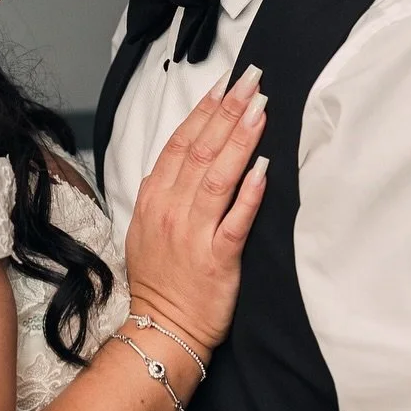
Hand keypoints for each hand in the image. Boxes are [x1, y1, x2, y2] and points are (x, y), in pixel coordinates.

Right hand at [123, 64, 267, 356]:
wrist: (161, 330)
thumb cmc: (160, 281)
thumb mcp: (147, 228)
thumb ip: (163, 191)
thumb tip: (182, 156)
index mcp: (154, 200)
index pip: (179, 143)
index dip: (204, 110)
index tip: (225, 84)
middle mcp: (171, 211)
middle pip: (200, 150)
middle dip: (228, 111)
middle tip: (251, 80)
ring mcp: (193, 234)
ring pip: (217, 177)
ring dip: (240, 139)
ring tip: (260, 109)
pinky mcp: (217, 259)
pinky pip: (234, 221)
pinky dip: (248, 194)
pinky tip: (263, 168)